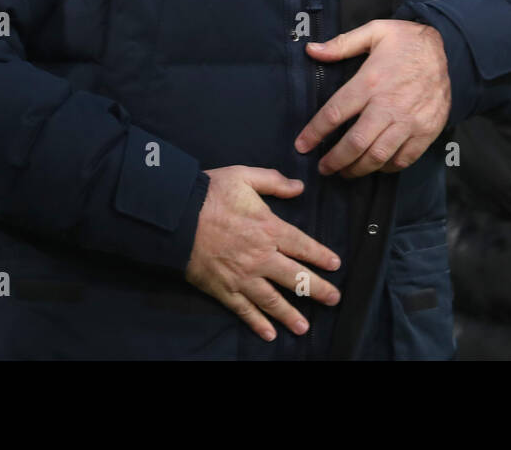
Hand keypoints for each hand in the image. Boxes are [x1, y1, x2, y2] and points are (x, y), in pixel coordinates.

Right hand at [185, 165, 340, 341]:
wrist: (175, 216)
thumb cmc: (210, 193)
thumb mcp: (245, 176)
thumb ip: (274, 181)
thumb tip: (299, 187)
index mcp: (269, 228)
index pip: (303, 245)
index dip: (321, 256)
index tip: (335, 265)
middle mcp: (261, 256)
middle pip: (296, 277)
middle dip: (317, 289)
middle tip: (333, 299)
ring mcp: (242, 276)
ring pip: (272, 300)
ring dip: (290, 314)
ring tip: (304, 327)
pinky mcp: (223, 289)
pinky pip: (244, 310)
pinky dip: (257, 323)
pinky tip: (269, 334)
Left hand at [296, 19, 450, 177]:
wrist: (450, 49)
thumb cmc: (407, 41)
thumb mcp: (374, 32)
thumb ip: (342, 44)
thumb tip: (311, 50)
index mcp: (370, 82)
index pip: (334, 113)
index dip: (314, 133)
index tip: (301, 146)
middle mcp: (388, 105)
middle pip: (354, 143)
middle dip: (334, 161)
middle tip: (323, 168)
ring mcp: (409, 121)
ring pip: (377, 156)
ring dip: (357, 169)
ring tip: (345, 172)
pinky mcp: (426, 131)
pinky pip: (403, 159)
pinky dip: (386, 168)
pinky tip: (376, 165)